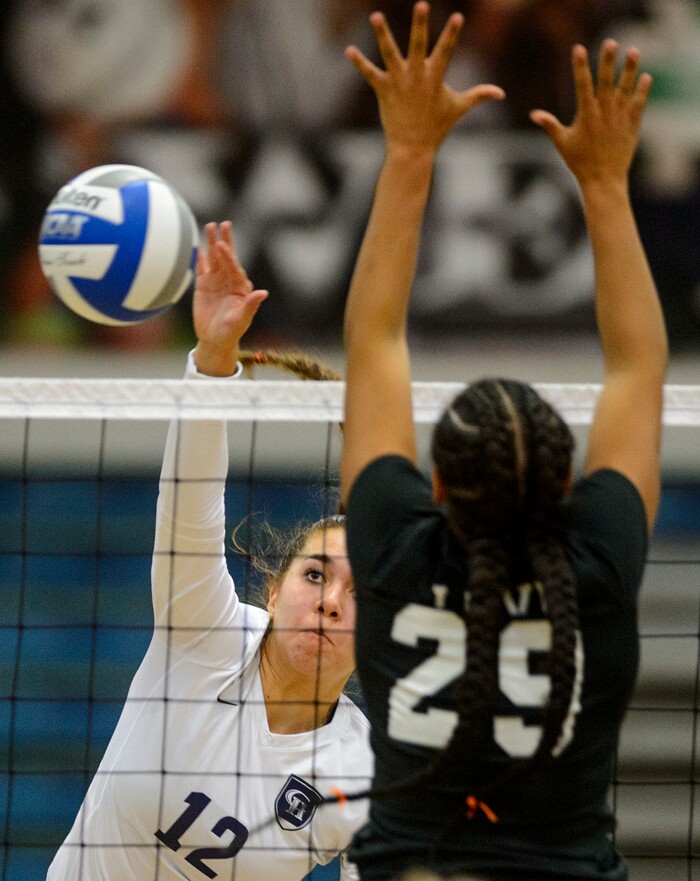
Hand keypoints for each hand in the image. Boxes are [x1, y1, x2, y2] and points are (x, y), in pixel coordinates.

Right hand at [193, 221, 267, 374]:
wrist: (215, 339)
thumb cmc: (231, 331)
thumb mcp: (241, 320)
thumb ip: (250, 305)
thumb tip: (264, 293)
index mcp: (240, 287)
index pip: (234, 267)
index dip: (229, 257)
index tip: (223, 246)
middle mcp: (229, 280)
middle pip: (226, 257)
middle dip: (226, 241)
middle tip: (224, 224)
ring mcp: (216, 281)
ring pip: (213, 258)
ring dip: (211, 243)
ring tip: (209, 226)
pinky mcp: (203, 284)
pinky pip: (201, 266)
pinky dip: (199, 255)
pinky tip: (197, 243)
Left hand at [345, 1, 503, 155]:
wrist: (413, 148)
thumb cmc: (437, 127)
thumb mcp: (459, 108)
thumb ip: (479, 95)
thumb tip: (501, 93)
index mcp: (435, 77)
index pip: (446, 50)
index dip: (452, 33)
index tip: (458, 16)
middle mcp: (417, 76)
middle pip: (418, 45)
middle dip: (420, 25)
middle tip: (422, 3)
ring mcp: (399, 82)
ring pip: (389, 53)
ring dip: (382, 35)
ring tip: (376, 16)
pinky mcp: (383, 90)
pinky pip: (369, 73)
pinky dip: (358, 62)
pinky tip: (348, 50)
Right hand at [529, 40, 651, 192]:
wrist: (603, 180)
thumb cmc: (580, 162)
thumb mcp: (562, 143)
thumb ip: (550, 125)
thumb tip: (533, 114)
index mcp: (586, 115)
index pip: (582, 85)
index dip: (580, 66)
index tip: (578, 48)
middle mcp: (604, 113)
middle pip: (606, 81)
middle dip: (607, 61)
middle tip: (610, 42)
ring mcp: (620, 118)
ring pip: (625, 89)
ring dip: (629, 69)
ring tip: (633, 51)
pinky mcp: (632, 125)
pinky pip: (638, 104)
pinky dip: (642, 90)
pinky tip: (645, 76)